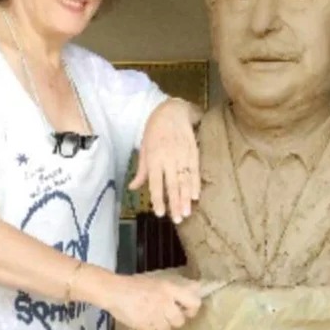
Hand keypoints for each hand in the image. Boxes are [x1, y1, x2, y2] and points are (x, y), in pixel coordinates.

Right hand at [105, 273, 201, 329]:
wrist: (113, 291)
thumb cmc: (135, 284)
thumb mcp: (158, 280)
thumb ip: (177, 287)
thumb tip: (198, 287)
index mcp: (169, 289)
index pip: (194, 302)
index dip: (192, 309)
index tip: (186, 310)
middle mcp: (164, 302)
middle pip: (180, 321)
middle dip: (173, 320)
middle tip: (164, 314)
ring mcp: (154, 315)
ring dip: (161, 326)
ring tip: (152, 317)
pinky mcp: (143, 326)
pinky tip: (143, 321)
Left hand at [129, 98, 201, 222]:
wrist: (172, 110)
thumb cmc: (154, 130)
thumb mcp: (144, 149)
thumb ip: (141, 170)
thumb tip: (133, 187)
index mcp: (154, 158)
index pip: (156, 183)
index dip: (158, 199)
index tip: (160, 213)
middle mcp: (169, 158)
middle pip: (172, 185)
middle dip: (175, 203)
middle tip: (178, 219)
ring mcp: (183, 155)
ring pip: (185, 180)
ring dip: (186, 198)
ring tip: (187, 213)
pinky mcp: (193, 151)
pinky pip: (195, 171)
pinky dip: (196, 184)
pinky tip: (196, 196)